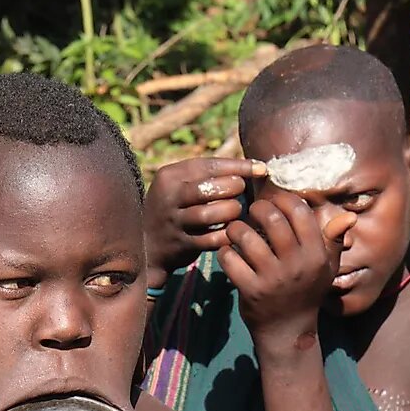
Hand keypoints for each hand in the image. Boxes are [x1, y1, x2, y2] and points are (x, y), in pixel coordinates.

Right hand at [143, 157, 263, 287]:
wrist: (147, 245)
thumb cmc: (176, 208)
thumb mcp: (180, 185)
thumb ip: (208, 175)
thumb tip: (254, 165)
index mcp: (169, 176)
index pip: (209, 165)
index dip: (238, 166)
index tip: (261, 168)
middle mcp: (168, 197)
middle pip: (208, 188)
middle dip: (232, 188)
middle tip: (241, 191)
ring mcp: (173, 222)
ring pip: (209, 214)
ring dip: (230, 211)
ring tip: (236, 210)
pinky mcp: (180, 244)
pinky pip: (211, 240)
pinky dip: (227, 235)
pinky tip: (232, 231)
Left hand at [217, 192, 355, 340]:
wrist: (288, 331)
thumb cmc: (307, 294)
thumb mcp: (326, 269)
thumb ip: (334, 241)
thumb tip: (349, 217)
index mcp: (315, 255)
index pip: (299, 212)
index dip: (283, 199)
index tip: (273, 202)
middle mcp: (296, 264)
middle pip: (272, 218)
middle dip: (257, 208)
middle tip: (252, 211)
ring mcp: (272, 278)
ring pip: (246, 237)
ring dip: (236, 228)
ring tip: (236, 230)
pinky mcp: (251, 290)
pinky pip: (230, 259)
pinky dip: (225, 252)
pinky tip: (229, 253)